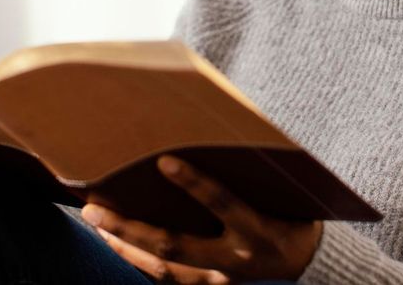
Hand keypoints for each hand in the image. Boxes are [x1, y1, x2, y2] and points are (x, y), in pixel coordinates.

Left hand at [81, 155, 322, 282]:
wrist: (309, 264)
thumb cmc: (296, 214)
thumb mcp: (285, 193)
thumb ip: (254, 172)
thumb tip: (224, 132)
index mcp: (258, 229)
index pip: (222, 203)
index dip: (194, 184)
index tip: (163, 160)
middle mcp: (236, 259)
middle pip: (175, 246)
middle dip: (130, 228)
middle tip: (94, 208)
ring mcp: (221, 280)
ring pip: (165, 270)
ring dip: (127, 246)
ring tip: (98, 224)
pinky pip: (171, 281)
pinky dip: (142, 264)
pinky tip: (121, 246)